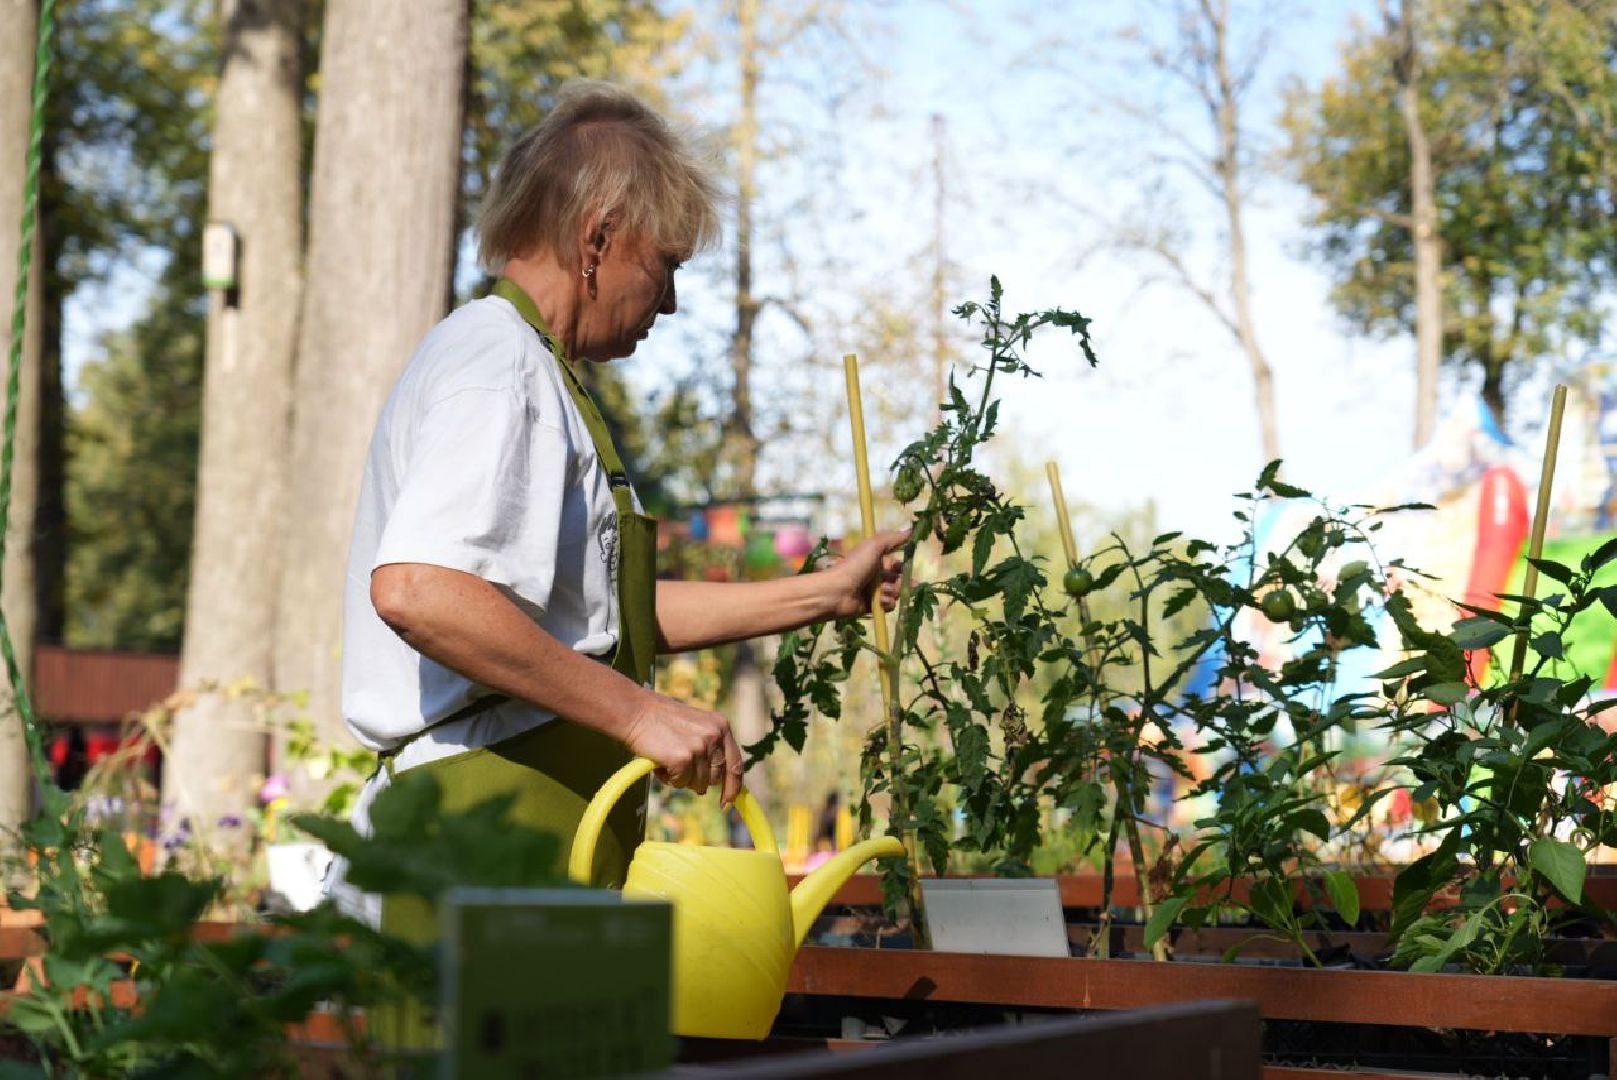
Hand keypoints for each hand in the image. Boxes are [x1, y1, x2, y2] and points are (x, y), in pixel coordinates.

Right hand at [621, 691, 743, 806]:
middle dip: (699, 780)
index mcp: (721, 726)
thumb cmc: (661, 720)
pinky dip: (669, 778)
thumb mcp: (696, 726)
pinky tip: (660, 763)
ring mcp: (700, 747)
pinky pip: (680, 783)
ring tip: (667, 759)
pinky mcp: (683, 759)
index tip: (727, 803)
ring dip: (681, 778)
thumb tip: (715, 782)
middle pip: (716, 778)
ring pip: (698, 783)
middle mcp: (715, 735)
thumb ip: (710, 748)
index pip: (736, 764)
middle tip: (680, 767)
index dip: (733, 787)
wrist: (635, 712)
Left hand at [825, 529, 907, 619]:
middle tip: (897, 583)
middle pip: (899, 580)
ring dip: (892, 592)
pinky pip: (889, 605)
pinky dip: (886, 603)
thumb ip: (893, 538)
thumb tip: (911, 529)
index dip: (903, 567)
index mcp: (876, 561)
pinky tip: (879, 601)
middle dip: (901, 582)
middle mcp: (876, 576)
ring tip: (880, 591)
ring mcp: (874, 592)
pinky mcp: (872, 606)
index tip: (907, 568)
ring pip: (896, 593)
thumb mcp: (873, 546)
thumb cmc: (854, 565)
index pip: (897, 564)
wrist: (836, 591)